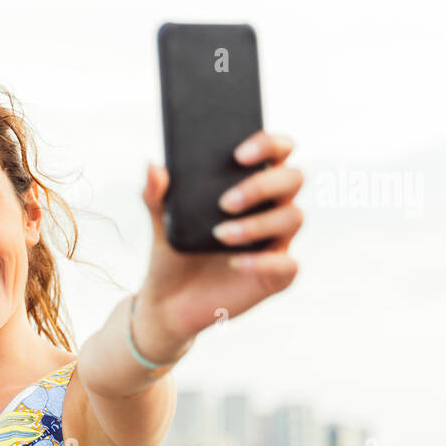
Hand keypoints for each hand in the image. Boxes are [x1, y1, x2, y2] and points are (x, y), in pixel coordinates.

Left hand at [136, 130, 303, 346]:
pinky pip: (287, 264)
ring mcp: (276, 240)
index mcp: (250, 182)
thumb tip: (153, 167)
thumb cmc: (173, 252)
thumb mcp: (160, 223)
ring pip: (291, 218)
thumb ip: (156, 195)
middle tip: (225, 202)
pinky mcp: (276, 275)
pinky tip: (234, 263)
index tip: (239, 154)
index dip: (269, 144)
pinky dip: (262, 261)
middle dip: (262, 185)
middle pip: (293, 179)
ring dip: (257, 224)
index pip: (277, 150)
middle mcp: (271, 207)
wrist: (168, 300)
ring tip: (220, 235)